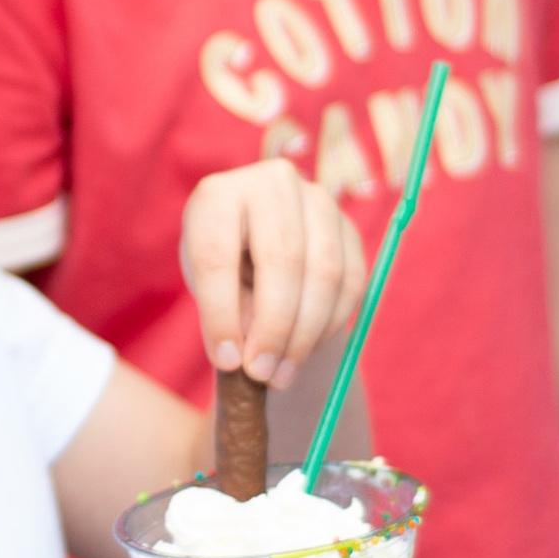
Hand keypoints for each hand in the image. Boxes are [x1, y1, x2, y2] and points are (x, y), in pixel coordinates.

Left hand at [183, 159, 364, 385]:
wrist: (262, 244)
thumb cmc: (224, 268)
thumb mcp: (208, 286)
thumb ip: (225, 313)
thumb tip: (246, 355)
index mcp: (217, 195)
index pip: (217, 256)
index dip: (221, 314)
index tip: (227, 362)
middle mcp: (272, 183)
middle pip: (281, 260)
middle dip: (274, 328)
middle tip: (262, 373)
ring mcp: (318, 199)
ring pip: (324, 274)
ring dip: (305, 334)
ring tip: (282, 374)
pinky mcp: (349, 226)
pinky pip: (351, 282)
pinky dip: (330, 324)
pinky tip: (305, 349)